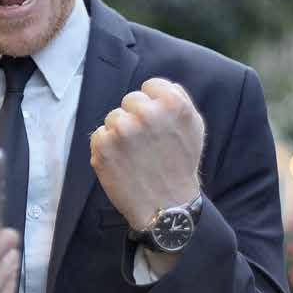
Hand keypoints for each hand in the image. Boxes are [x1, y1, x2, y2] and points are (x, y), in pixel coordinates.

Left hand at [90, 78, 203, 230]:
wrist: (167, 207)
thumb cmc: (180, 165)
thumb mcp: (194, 126)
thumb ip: (177, 99)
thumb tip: (156, 86)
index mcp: (172, 103)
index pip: (150, 85)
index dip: (153, 105)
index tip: (157, 125)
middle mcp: (147, 113)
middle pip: (130, 100)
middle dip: (136, 118)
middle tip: (147, 144)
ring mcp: (122, 129)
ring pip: (113, 118)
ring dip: (120, 134)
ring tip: (136, 156)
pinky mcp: (103, 146)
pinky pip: (99, 135)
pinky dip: (107, 149)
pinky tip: (122, 163)